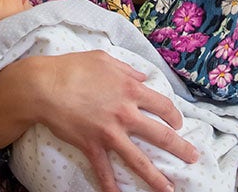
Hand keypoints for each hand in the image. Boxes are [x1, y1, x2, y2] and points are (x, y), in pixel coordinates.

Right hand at [35, 50, 200, 191]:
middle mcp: (126, 113)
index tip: (178, 124)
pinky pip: (104, 171)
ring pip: (139, 160)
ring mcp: (110, 132)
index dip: (174, 116)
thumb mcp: (104, 59)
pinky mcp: (92, 146)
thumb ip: (127, 69)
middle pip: (161, 135)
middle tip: (193, 158)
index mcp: (131, 89)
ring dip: (156, 177)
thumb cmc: (72, 68)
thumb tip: (142, 76)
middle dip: (181, 149)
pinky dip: (111, 187)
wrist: (44, 86)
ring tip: (169, 189)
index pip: (163, 106)